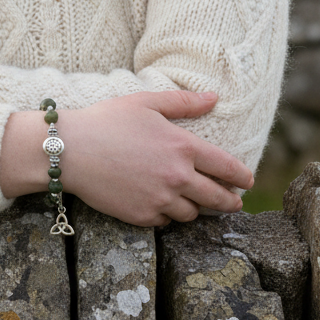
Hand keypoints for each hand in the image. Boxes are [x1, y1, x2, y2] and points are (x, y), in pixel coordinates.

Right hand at [0, 90, 252, 227]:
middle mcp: (178, 177)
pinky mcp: (144, 217)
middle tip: (234, 202)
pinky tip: (163, 205)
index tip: (247, 181)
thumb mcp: (145, 103)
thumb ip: (183, 103)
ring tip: (196, 202)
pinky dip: (169, 215)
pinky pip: (167, 222)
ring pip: (193, 213)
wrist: (71, 150)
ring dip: (197, 208)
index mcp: (183, 147)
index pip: (226, 167)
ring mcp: (161, 200)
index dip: (241, 176)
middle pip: (217, 198)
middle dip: (230, 201)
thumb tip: (214, 97)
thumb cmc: (107, 120)